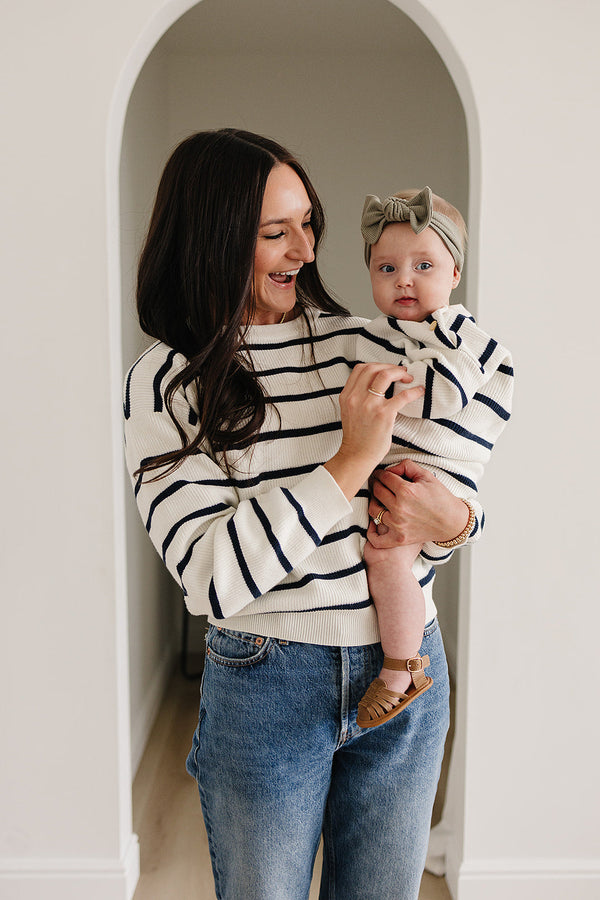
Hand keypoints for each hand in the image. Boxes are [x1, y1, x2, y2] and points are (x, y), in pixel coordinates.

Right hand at [324, 364, 424, 499]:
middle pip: (373, 368)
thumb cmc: (357, 437)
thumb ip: (358, 397)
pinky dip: (414, 391)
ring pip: (385, 375)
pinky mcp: (384, 414)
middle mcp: (356, 397)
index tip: (387, 369)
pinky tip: (419, 392)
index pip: (360, 369)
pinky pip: (402, 396)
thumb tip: (375, 385)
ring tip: (408, 378)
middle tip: (401, 372)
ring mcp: (370, 405)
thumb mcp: (350, 411)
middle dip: (390, 367)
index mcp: (347, 395)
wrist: (356, 456)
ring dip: (400, 373)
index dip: (377, 365)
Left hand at [367, 459, 469, 548]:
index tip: (381, 474)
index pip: (384, 477)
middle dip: (377, 484)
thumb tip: (389, 469)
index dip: (381, 473)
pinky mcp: (399, 539)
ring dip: (374, 502)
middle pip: (377, 491)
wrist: (452, 522)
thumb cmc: (440, 498)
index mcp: (406, 491)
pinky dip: (372, 532)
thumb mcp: (426, 475)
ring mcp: (398, 525)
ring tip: (379, 499)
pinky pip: (377, 539)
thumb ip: (406, 466)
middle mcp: (400, 508)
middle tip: (379, 483)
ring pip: (373, 510)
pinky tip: (375, 524)